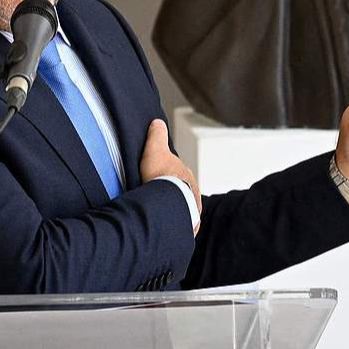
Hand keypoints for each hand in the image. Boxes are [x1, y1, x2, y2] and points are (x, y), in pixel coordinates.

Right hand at [140, 118, 199, 233]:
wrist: (167, 201)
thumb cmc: (161, 177)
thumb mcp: (155, 149)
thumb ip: (157, 136)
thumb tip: (157, 122)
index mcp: (186, 174)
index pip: (178, 174)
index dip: (168, 176)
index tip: (158, 179)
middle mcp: (192, 191)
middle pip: (182, 192)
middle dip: (173, 195)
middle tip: (157, 198)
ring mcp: (192, 209)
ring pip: (183, 208)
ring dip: (174, 210)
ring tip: (160, 214)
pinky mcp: (188, 225)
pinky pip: (182, 224)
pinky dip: (176, 225)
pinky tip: (166, 226)